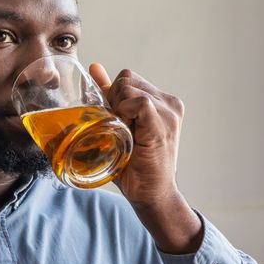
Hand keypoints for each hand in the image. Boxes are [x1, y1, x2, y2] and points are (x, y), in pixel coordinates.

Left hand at [88, 63, 201, 252]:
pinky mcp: (162, 124)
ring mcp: (168, 112)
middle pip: (126, 78)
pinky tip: (126, 131)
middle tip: (117, 128)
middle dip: (113, 99)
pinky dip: (124, 113)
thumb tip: (94, 68)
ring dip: (117, 108)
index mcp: (161, 101)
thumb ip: (108, 96)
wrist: (150, 194)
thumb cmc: (133, 165)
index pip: (128, 79)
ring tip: (123, 133)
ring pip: (128, 87)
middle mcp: (169, 103)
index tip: (114, 121)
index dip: (112, 96)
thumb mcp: (117, 124)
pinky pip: (138, 102)